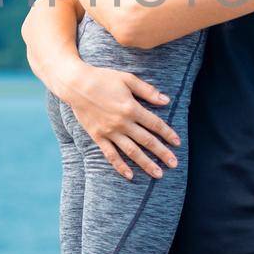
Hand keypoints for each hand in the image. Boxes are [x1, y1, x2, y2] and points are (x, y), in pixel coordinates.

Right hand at [60, 64, 181, 180]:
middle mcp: (122, 122)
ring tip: (158, 174)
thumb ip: (147, 90)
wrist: (75, 84)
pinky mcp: (98, 136)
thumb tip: (166, 101)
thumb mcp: (127, 78)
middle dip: (162, 153)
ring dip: (146, 163)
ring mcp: (110, 131)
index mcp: (131, 107)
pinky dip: (120, 166)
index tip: (178, 143)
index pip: (155, 124)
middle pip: (147, 141)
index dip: (168, 134)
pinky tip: (130, 175)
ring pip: (132, 151)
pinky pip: (111, 154)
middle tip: (174, 164)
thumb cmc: (103, 78)